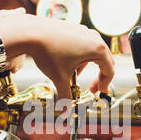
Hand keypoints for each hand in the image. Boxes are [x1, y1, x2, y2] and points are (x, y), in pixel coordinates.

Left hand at [0, 13, 114, 98]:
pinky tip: (67, 64)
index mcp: (97, 49)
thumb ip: (66, 96)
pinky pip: (83, 45)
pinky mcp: (74, 29)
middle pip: (105, 60)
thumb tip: (66, 110)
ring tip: (74, 77)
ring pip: (93, 52)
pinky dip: (80, 57)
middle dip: (99, 76)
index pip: (109, 70)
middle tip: (92, 89)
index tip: (99, 92)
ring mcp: (84, 31)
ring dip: (88, 67)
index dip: (105, 84)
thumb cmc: (48, 52)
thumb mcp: (60, 78)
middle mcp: (93, 38)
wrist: (30, 33)